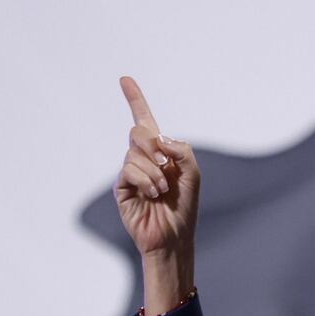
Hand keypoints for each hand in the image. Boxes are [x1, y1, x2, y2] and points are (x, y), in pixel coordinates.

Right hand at [114, 77, 199, 314]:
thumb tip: (157, 137)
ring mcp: (130, 172)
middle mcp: (143, 158)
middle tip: (166, 167)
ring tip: (162, 191)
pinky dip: (146, 180)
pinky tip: (153, 195)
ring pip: (135, 152)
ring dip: (154, 171)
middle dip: (154, 145)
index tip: (125, 79)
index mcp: (160, 152)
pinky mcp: (122, 187)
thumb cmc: (184, 206)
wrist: (174, 236)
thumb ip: (181, 149)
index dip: (135, 99)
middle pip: (139, 131)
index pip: (145, 120)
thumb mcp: (192, 173)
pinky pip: (129, 170)